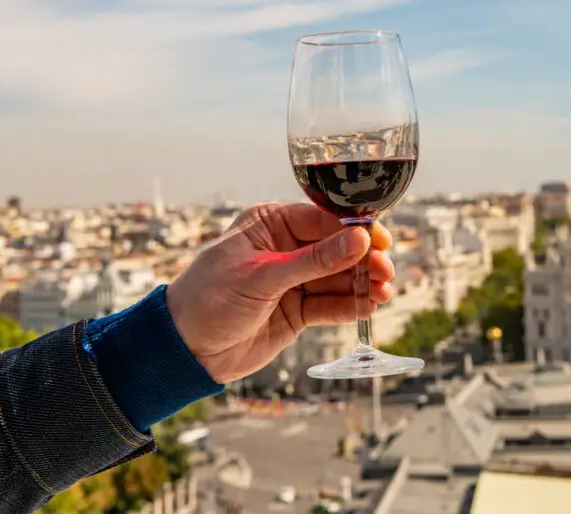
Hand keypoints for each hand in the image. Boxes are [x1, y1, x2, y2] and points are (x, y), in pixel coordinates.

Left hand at [165, 203, 394, 382]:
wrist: (184, 351)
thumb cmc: (208, 300)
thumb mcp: (262, 277)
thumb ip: (314, 260)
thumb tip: (359, 241)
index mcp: (269, 224)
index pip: (322, 219)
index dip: (354, 231)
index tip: (380, 241)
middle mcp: (285, 247)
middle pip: (336, 249)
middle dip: (363, 260)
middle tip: (385, 271)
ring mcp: (293, 280)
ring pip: (338, 277)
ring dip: (361, 284)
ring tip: (383, 293)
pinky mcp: (298, 309)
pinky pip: (330, 304)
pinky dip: (350, 306)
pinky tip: (368, 307)